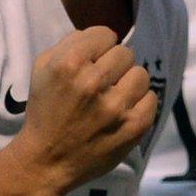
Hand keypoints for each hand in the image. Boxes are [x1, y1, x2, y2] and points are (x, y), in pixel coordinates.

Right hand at [11, 26, 155, 191]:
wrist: (46, 161)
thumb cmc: (46, 110)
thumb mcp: (43, 69)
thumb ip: (71, 43)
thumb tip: (104, 35)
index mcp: (69, 64)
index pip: (105, 34)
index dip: (98, 47)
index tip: (92, 62)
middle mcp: (93, 82)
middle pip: (125, 53)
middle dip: (113, 66)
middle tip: (101, 84)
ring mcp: (116, 106)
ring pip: (141, 74)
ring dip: (129, 84)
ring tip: (113, 98)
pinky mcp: (134, 126)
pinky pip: (152, 98)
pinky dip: (140, 104)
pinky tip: (123, 112)